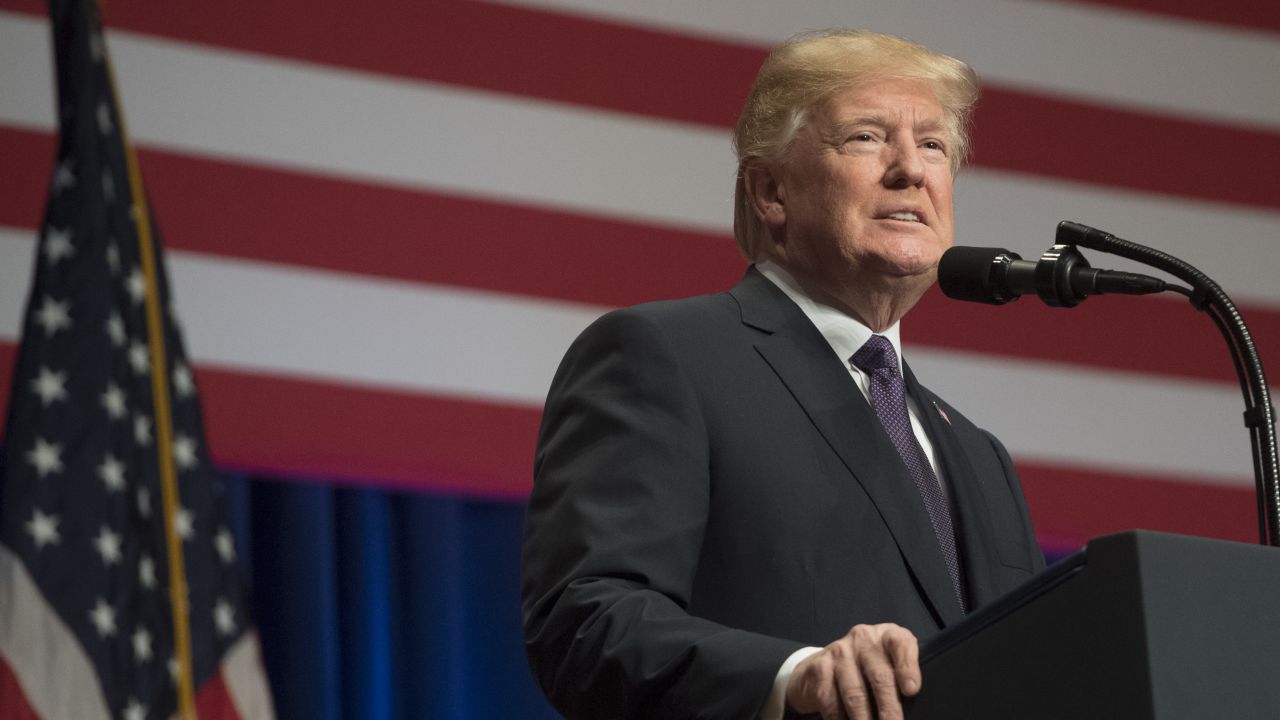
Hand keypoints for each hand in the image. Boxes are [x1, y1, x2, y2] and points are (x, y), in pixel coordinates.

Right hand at [785, 623, 919, 719]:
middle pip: (880, 676)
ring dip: (863, 719)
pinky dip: (839, 719)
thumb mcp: (889, 662)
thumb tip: (910, 705)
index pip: (900, 644)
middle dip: (889, 708)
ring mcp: (839, 652)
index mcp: (886, 636)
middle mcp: (863, 639)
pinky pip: (831, 700)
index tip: (911, 690)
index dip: (907, 666)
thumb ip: (901, 676)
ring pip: (855, 694)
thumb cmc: (869, 666)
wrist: (827, 661)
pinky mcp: (819, 668)